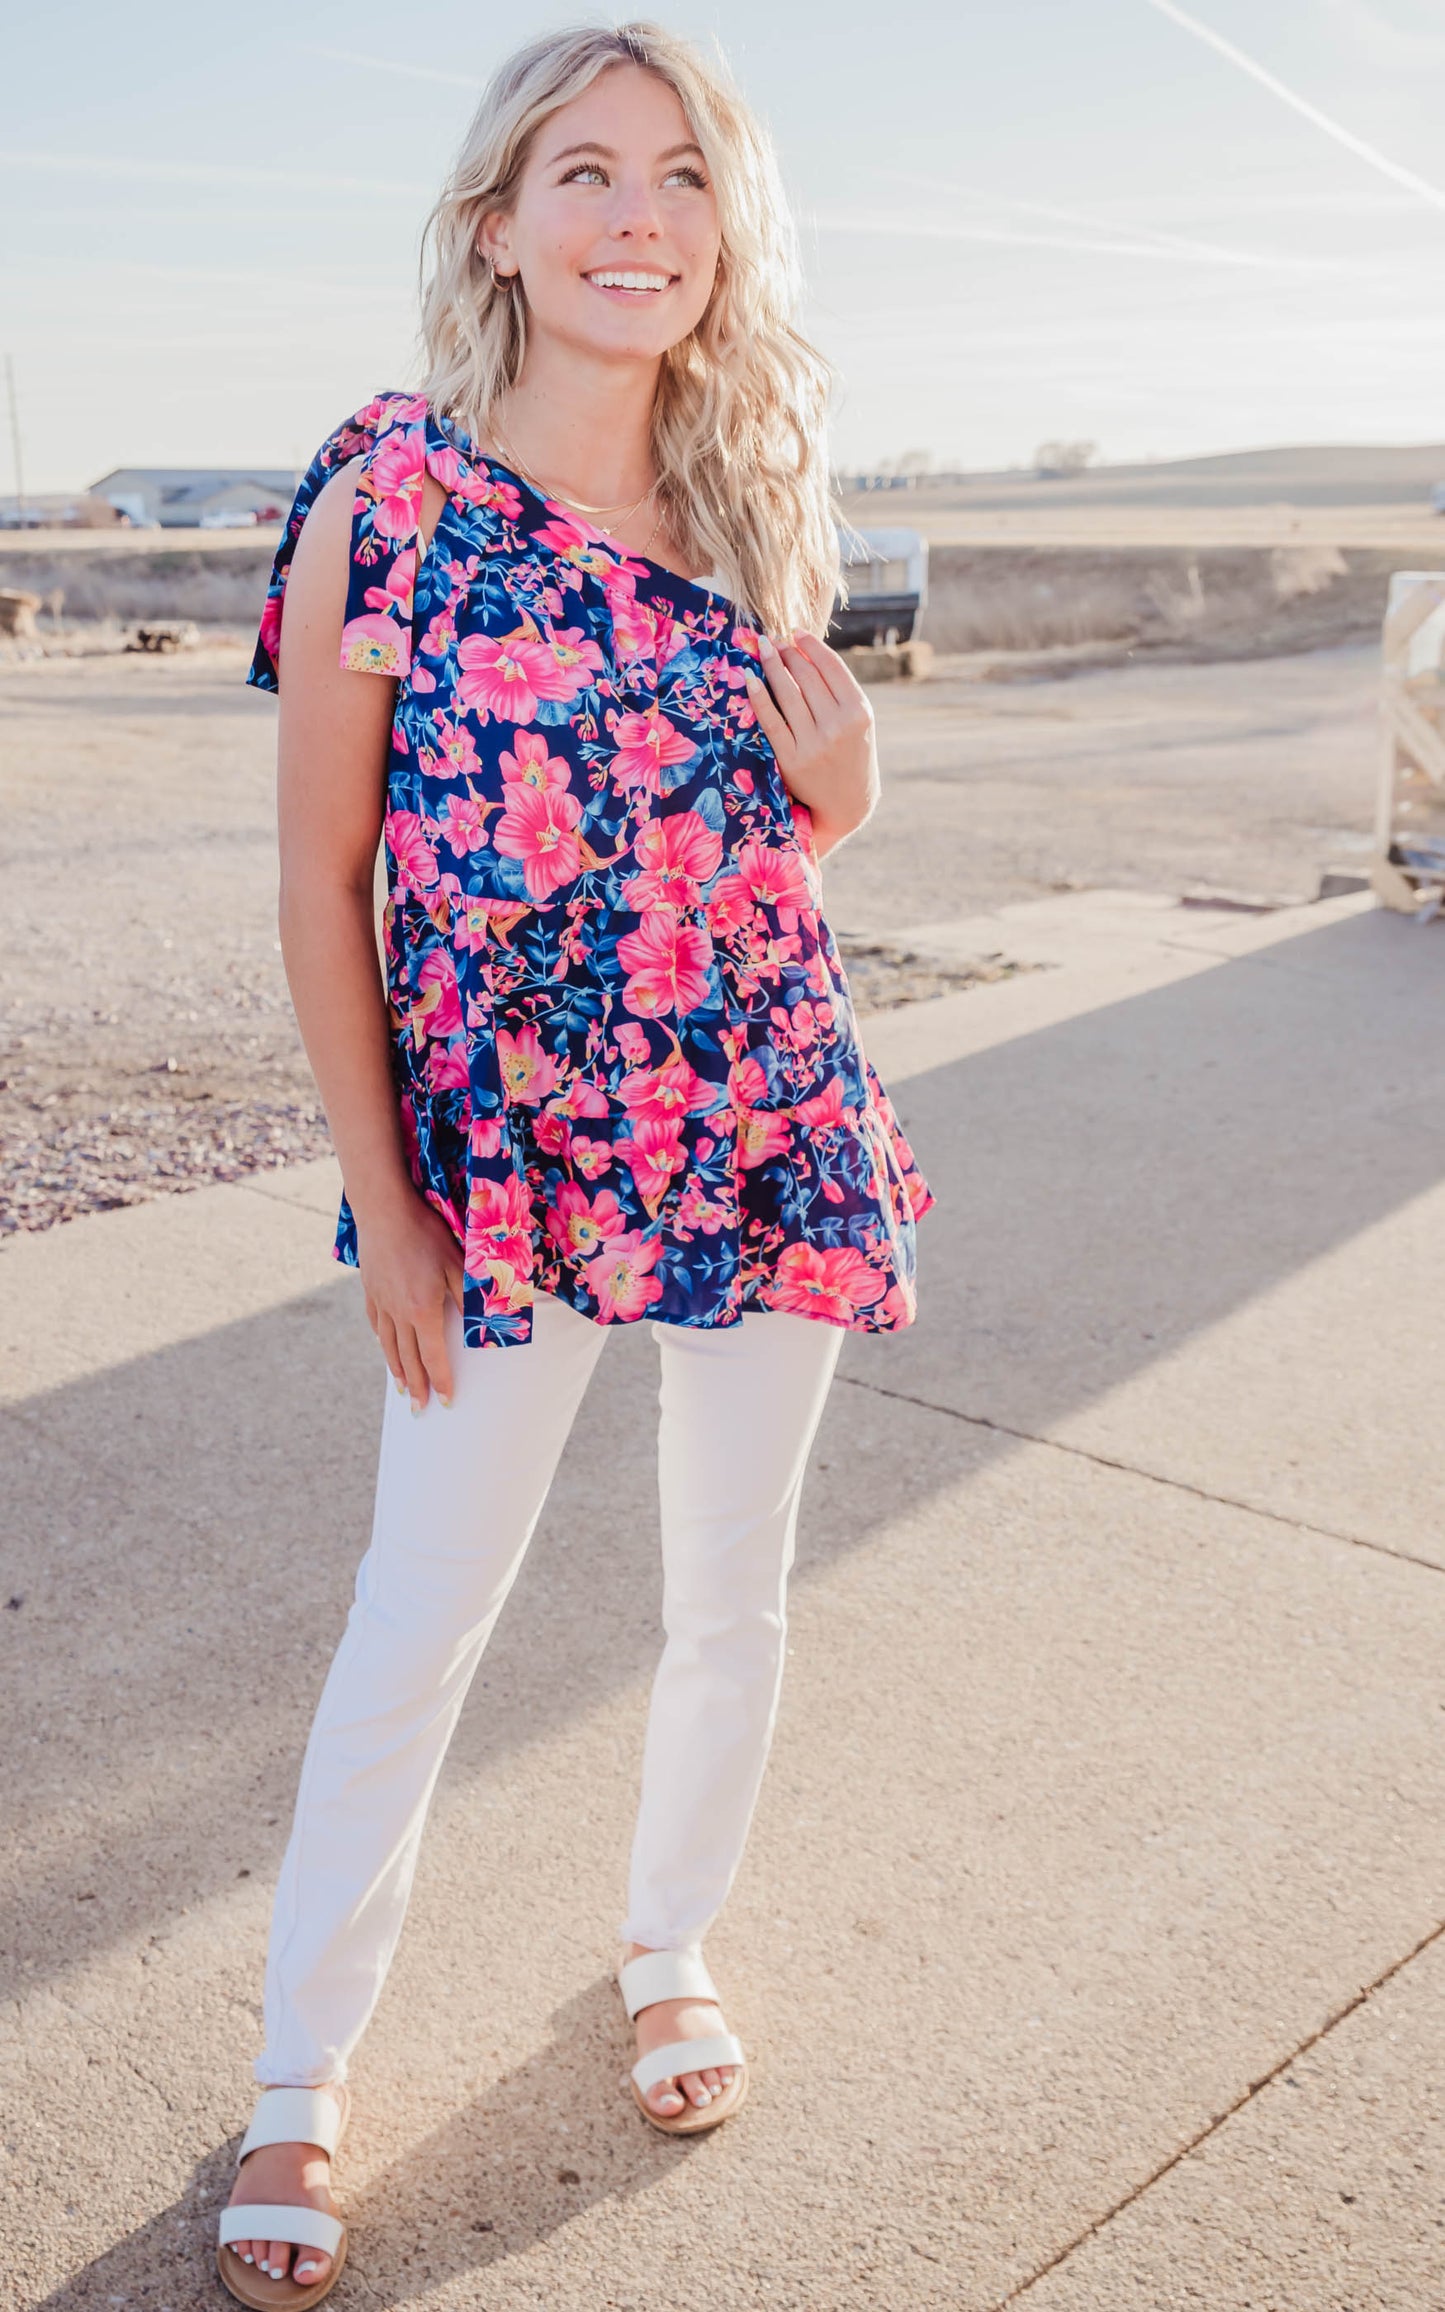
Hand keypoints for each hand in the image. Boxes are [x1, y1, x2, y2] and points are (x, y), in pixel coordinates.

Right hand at [354, 1190, 466, 1411]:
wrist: (383, 1211)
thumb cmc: (426, 1234)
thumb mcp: (457, 1263)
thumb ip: (470, 1296)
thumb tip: (485, 1325)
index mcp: (422, 1311)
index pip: (434, 1356)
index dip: (442, 1380)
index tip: (447, 1402)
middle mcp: (398, 1314)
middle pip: (408, 1359)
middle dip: (417, 1387)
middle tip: (421, 1410)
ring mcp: (381, 1303)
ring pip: (389, 1346)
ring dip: (398, 1371)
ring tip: (403, 1390)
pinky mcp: (370, 1291)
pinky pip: (376, 1325)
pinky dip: (382, 1342)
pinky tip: (385, 1349)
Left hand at [744, 630, 877, 848]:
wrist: (848, 803)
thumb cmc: (852, 755)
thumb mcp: (859, 722)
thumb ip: (840, 692)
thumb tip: (806, 652)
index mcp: (860, 712)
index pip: (831, 667)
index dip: (811, 645)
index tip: (796, 632)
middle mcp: (839, 726)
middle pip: (808, 677)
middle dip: (788, 653)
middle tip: (774, 640)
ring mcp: (815, 743)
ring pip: (788, 694)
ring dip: (772, 666)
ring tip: (763, 650)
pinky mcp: (793, 759)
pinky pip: (772, 721)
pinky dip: (759, 697)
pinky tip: (750, 678)